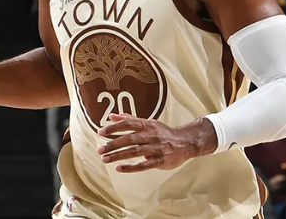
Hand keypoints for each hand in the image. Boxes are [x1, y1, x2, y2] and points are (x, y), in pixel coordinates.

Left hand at [96, 114, 216, 172]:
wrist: (185, 142)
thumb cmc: (163, 133)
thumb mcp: (148, 123)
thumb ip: (130, 119)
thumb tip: (112, 115)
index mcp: (147, 125)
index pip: (128, 124)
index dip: (114, 128)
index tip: (100, 132)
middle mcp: (151, 135)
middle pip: (129, 139)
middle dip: (113, 144)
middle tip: (99, 150)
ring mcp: (156, 148)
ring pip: (134, 152)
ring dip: (118, 155)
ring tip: (105, 159)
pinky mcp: (160, 160)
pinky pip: (144, 165)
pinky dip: (131, 167)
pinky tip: (119, 168)